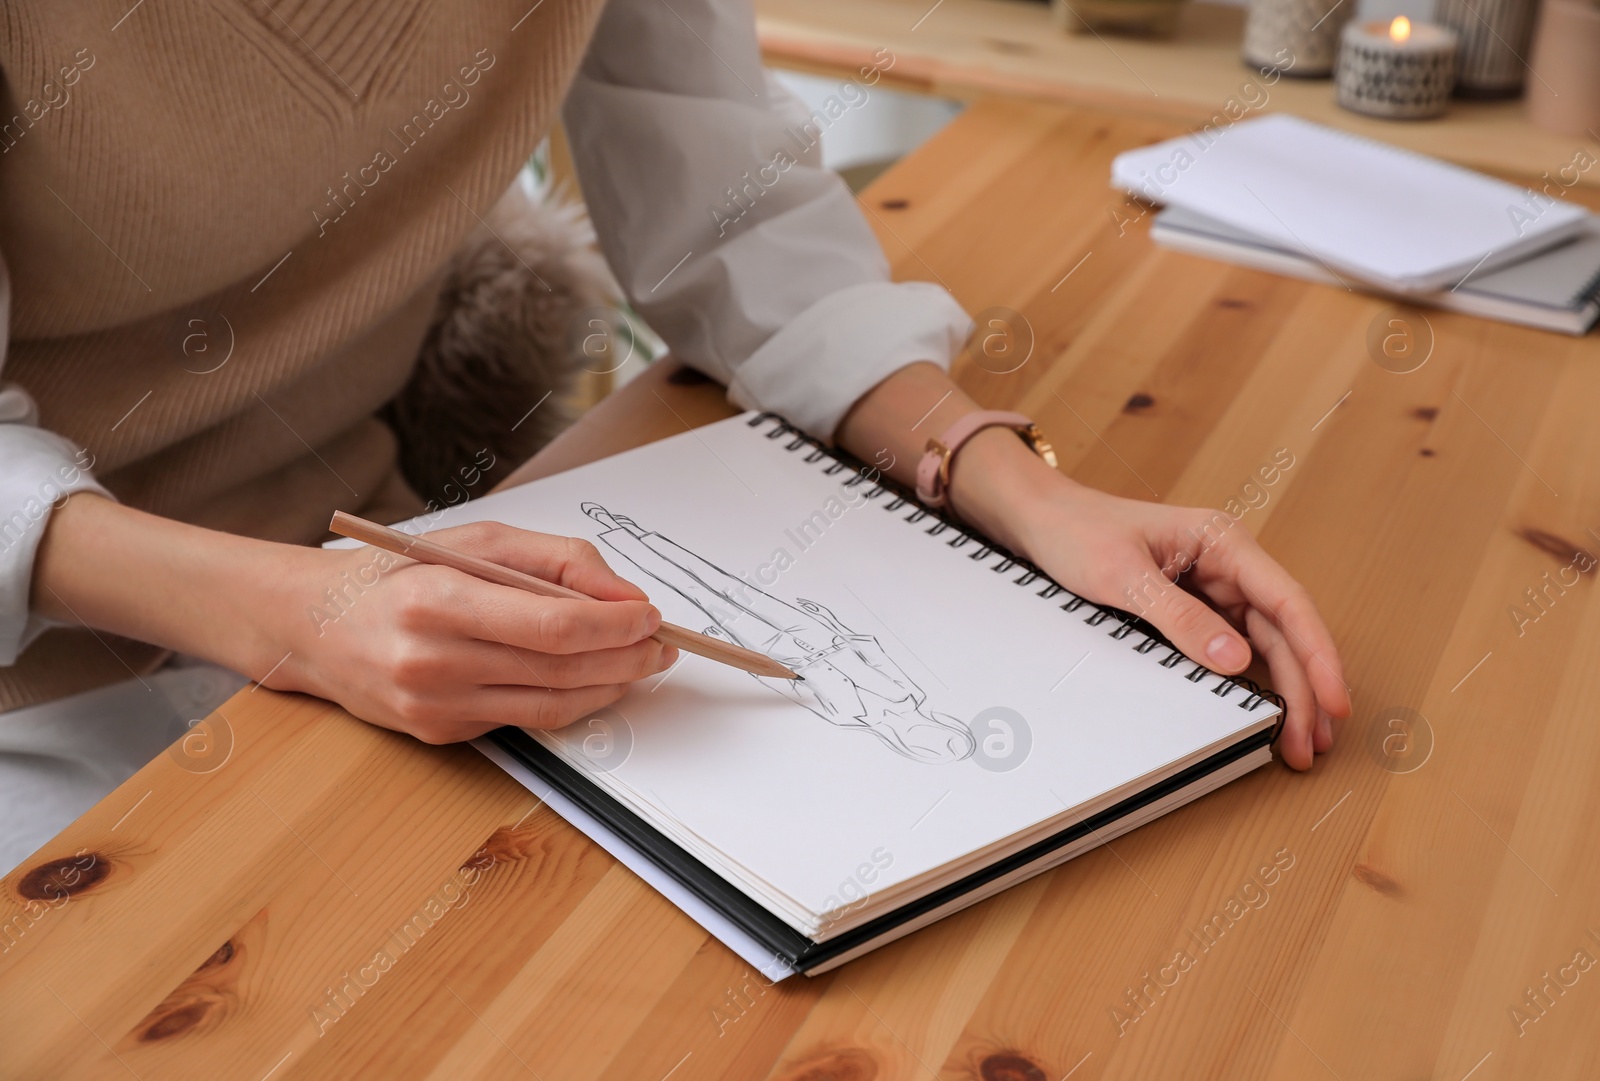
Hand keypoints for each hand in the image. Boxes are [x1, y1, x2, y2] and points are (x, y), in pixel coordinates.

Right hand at [258, 521, 677, 743]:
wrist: (313, 627)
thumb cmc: (397, 575)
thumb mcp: (474, 542)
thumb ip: (555, 561)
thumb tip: (624, 597)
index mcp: (439, 601)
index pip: (554, 625)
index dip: (615, 626)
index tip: (651, 616)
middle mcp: (435, 661)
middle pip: (561, 670)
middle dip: (627, 659)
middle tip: (662, 644)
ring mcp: (436, 706)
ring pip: (552, 706)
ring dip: (610, 686)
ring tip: (640, 663)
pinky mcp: (441, 733)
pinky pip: (525, 719)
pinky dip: (570, 700)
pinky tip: (591, 678)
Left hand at [952, 429, 1349, 770]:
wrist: (1040, 520)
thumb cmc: (1077, 532)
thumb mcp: (1123, 577)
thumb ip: (1179, 618)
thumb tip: (1236, 659)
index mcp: (1223, 541)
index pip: (1287, 602)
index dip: (1318, 653)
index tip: (1333, 698)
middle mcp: (1227, 563)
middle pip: (1282, 631)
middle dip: (1305, 687)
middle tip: (1310, 743)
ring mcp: (1212, 585)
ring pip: (1263, 642)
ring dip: (1285, 689)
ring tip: (1298, 740)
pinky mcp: (1192, 606)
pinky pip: (1233, 645)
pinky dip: (1251, 679)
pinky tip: (1263, 710)